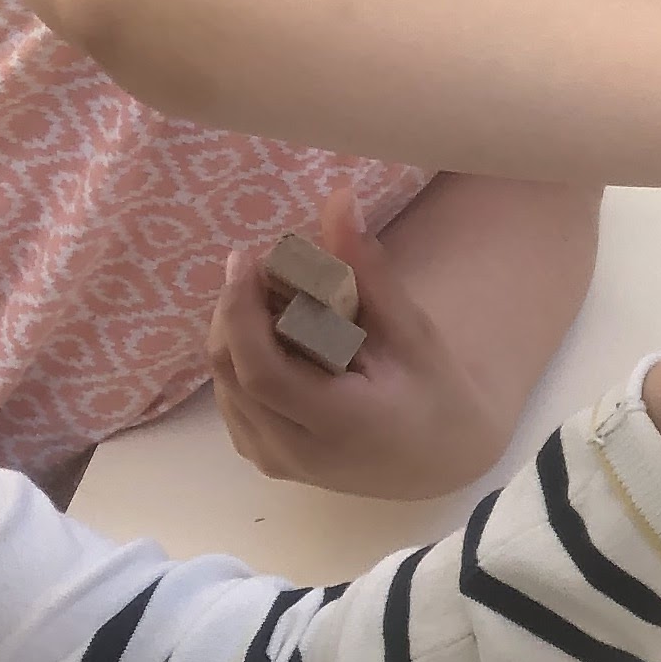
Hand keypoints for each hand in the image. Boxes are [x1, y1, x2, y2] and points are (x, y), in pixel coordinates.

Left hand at [207, 186, 513, 499]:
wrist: (438, 462)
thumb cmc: (434, 394)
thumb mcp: (412, 332)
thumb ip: (367, 271)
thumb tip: (339, 200)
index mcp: (339, 423)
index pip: (260, 370)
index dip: (240, 310)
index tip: (246, 259)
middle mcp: (294, 452)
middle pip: (231, 370)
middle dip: (235, 310)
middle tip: (261, 268)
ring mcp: (273, 460)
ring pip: (222, 383)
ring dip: (235, 331)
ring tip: (271, 300)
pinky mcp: (262, 458)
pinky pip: (230, 399)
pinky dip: (240, 358)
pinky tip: (272, 339)